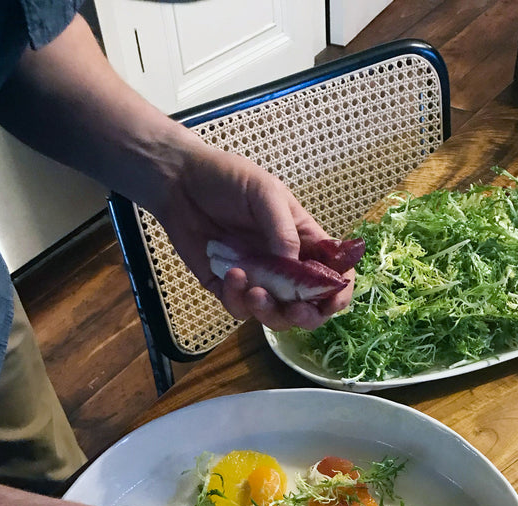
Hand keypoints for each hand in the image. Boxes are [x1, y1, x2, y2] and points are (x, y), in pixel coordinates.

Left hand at [155, 140, 353, 330]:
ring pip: (274, 315)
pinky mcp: (227, 287)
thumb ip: (283, 229)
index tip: (332, 301)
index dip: (338, 292)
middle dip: (306, 315)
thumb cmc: (228, 178)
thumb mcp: (264, 192)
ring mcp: (257, 279)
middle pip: (307, 306)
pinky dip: (237, 300)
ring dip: (269, 312)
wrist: (179, 181)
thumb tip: (294, 267)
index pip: (332, 274)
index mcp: (303, 241)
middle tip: (295, 310)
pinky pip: (238, 309)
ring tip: (254, 292)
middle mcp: (284, 266)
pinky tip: (231, 274)